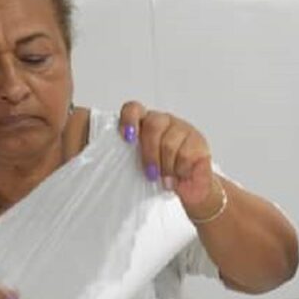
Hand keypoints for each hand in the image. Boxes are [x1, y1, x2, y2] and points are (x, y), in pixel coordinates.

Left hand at [118, 102, 224, 220]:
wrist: (190, 188)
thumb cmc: (160, 176)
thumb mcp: (138, 165)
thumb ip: (124, 156)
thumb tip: (98, 157)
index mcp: (144, 123)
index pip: (133, 110)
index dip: (129, 121)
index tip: (127, 138)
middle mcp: (164, 122)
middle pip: (153, 126)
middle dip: (150, 154)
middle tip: (150, 173)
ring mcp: (183, 129)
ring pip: (169, 144)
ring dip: (166, 167)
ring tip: (166, 179)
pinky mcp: (199, 142)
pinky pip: (186, 155)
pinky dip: (180, 170)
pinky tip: (180, 175)